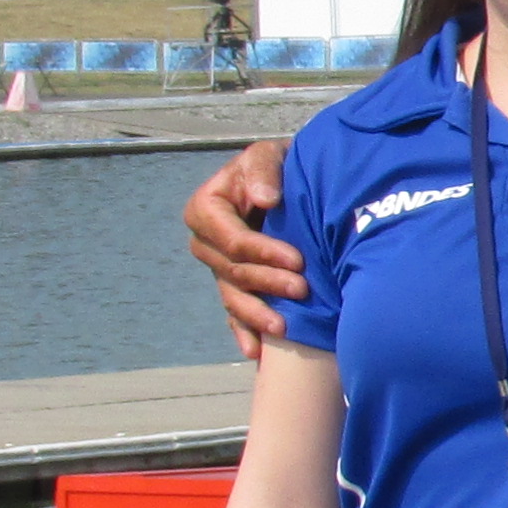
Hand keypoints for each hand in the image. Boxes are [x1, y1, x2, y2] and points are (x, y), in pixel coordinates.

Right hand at [183, 144, 303, 345]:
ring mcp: (217, 268)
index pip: (233, 240)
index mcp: (205, 209)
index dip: (263, 252)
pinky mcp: (233, 285)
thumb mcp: (266, 155)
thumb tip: (266, 199)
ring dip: (257, 314)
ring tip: (283, 327)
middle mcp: (205, 242)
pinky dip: (244, 332)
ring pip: (233, 297)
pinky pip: (233, 313)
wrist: (288, 182)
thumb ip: (263, 171)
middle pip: (233, 272)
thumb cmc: (275, 165)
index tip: (297, 260)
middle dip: (267, 283)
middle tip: (302, 290)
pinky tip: (256, 352)